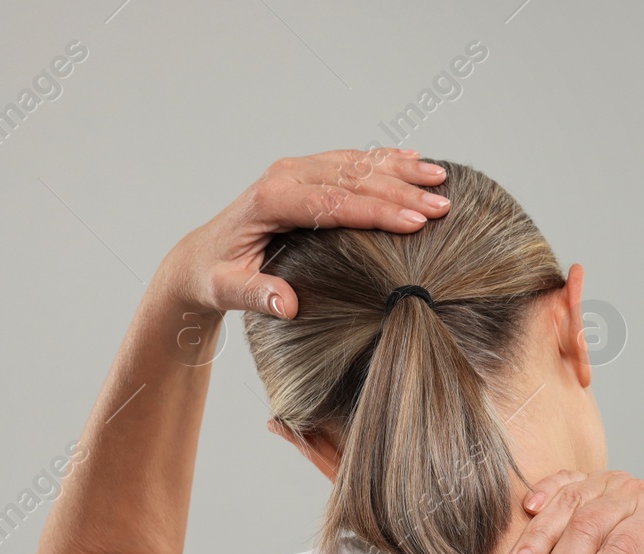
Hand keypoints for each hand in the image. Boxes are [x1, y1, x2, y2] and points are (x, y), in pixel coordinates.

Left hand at [154, 148, 450, 318]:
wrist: (201, 256)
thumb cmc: (216, 276)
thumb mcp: (227, 290)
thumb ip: (256, 294)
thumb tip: (287, 304)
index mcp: (269, 200)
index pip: (332, 202)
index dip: (376, 212)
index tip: (416, 223)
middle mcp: (285, 176)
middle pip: (352, 179)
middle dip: (402, 191)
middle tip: (442, 206)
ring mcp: (298, 170)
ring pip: (357, 164)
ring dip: (401, 170)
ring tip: (441, 179)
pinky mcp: (308, 172)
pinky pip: (352, 161)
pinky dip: (385, 160)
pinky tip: (415, 159)